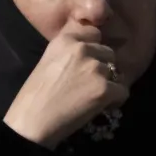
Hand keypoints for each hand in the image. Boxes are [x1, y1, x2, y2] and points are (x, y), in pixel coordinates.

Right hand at [1, 31, 126, 148]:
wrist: (33, 122)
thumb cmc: (36, 95)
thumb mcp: (49, 59)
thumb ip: (69, 50)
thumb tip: (91, 46)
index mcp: (66, 39)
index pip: (94, 33)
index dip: (94, 50)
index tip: (87, 63)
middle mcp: (82, 48)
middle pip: (108, 53)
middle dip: (103, 67)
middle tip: (89, 84)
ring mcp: (95, 68)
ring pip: (116, 72)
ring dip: (108, 84)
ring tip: (92, 97)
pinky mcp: (104, 88)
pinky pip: (122, 91)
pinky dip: (116, 100)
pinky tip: (101, 107)